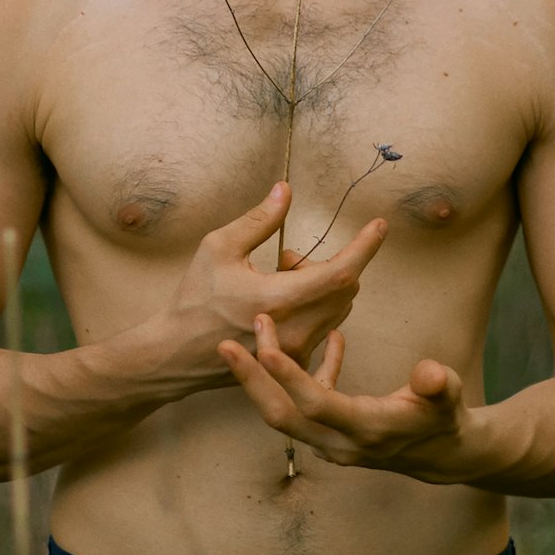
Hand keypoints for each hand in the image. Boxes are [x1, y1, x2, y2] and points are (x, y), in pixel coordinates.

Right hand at [168, 183, 385, 383]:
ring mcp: (297, 351)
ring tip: (279, 279)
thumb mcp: (218, 248)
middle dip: (328, 265)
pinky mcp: (294, 363)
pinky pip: (324, 328)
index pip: (340, 272)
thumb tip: (286, 190)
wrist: (175, 354)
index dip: (364, 247)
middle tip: (287, 258)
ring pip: (336, 309)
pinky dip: (314, 307)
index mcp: (279, 299)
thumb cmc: (194, 299)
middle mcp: (296, 329)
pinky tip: (280, 305)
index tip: (379, 226)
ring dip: (321, 286)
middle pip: (344, 289)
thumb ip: (259, 220)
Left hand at [218, 315, 479, 483]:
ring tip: (246, 341)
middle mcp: (340, 442)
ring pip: (284, 414)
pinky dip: (301, 376)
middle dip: (252, 381)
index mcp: (366, 429)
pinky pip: (304, 406)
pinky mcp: (331, 434)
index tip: (263, 346)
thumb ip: (439, 384)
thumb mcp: (450, 398)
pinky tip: (325, 341)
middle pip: (282, 416)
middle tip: (225, 345)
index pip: (316, 405)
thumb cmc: (446, 419)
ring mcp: (332, 442)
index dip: (289, 376)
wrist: (447, 454)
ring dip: (262, 380)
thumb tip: (430, 373)